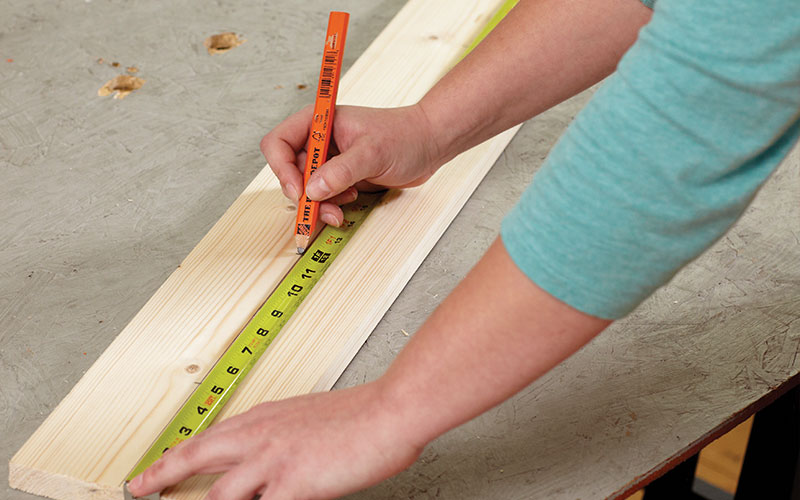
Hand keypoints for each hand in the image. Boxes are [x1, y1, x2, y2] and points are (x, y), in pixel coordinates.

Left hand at [126, 382, 423, 499]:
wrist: (388, 412)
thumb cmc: (360, 414)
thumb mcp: (308, 417)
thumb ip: (282, 436)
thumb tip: (269, 457)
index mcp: (263, 418)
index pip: (208, 437)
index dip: (177, 455)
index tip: (159, 466)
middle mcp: (259, 436)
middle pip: (196, 455)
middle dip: (161, 474)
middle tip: (138, 486)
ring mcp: (271, 461)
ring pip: (217, 496)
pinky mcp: (291, 484)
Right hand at [260, 104, 441, 225]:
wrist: (429, 144)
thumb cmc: (405, 136)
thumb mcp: (372, 153)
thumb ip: (342, 171)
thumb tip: (312, 190)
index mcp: (319, 122)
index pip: (279, 143)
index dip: (282, 168)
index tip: (298, 190)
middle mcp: (319, 140)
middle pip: (289, 171)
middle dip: (303, 194)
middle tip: (320, 211)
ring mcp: (329, 160)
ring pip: (306, 189)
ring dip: (318, 204)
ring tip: (339, 210)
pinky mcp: (340, 177)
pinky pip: (323, 197)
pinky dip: (330, 206)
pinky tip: (349, 202)